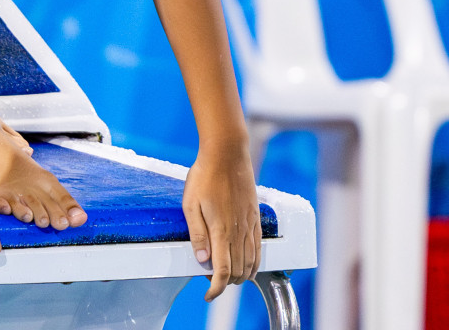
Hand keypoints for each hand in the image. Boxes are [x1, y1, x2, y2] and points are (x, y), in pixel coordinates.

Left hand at [183, 143, 260, 300]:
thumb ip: (197, 235)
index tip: (208, 294)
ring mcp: (250, 225)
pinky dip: (253, 263)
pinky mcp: (256, 218)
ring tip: (225, 274)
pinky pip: (259, 249)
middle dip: (224, 282)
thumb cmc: (205, 176)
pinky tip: (246, 264)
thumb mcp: (190, 204)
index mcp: (221, 231)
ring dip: (239, 275)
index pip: (222, 271)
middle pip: (237, 272)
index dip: (215, 288)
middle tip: (209, 278)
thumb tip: (202, 261)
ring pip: (250, 263)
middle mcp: (239, 232)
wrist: (227, 154)